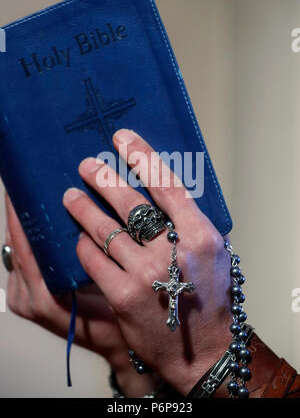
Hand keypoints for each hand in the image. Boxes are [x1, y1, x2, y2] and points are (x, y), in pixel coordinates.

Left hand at [4, 193, 157, 396]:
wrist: (114, 345)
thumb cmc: (114, 320)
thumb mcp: (107, 285)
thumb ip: (92, 258)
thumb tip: (86, 220)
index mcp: (42, 296)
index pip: (24, 246)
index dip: (20, 215)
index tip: (20, 187)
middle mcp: (26, 298)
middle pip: (16, 245)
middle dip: (21, 214)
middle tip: (30, 184)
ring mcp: (22, 299)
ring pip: (17, 252)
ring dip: (24, 224)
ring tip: (35, 196)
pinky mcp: (24, 297)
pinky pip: (22, 261)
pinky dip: (29, 239)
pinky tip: (42, 221)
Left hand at [63, 129, 231, 394]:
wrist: (201, 348)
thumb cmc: (208, 297)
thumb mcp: (212, 252)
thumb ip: (189, 221)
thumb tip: (159, 189)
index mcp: (200, 234)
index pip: (166, 184)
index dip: (142, 156)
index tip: (123, 138)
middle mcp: (173, 251)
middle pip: (130, 201)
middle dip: (103, 177)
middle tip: (87, 164)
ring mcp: (145, 273)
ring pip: (104, 228)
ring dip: (82, 208)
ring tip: (69, 195)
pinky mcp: (122, 295)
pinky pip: (92, 258)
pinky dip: (83, 244)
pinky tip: (78, 237)